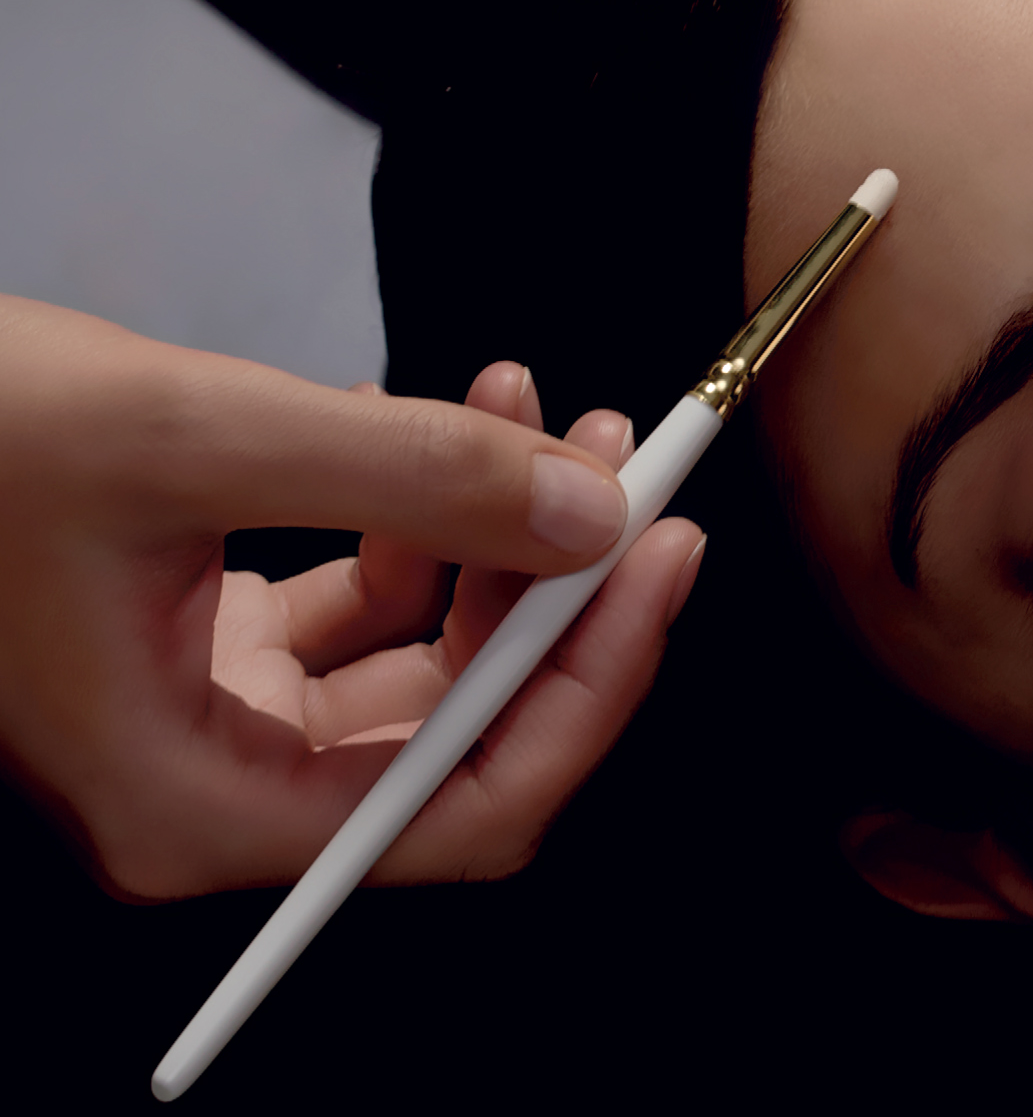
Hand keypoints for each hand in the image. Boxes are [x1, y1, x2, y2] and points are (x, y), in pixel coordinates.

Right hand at [0, 296, 702, 898]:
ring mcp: (206, 713)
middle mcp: (208, 788)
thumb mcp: (196, 437)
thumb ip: (408, 478)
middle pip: (459, 731)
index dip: (590, 688)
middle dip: (554, 587)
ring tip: (528, 401)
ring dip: (494, 533)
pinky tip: (439, 417)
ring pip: (418, 657)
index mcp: (195, 807)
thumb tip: (588, 511)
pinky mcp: (200, 638)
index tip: (662, 557)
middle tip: (618, 457)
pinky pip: (356, 603)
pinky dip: (412, 518)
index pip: (465, 806)